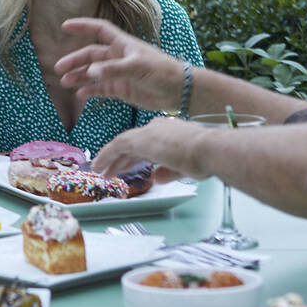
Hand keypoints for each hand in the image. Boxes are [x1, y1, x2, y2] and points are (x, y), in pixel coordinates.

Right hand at [56, 17, 185, 110]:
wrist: (177, 91)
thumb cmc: (162, 71)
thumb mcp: (137, 67)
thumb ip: (113, 70)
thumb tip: (90, 72)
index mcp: (122, 45)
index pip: (99, 30)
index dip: (83, 26)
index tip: (65, 26)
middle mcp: (118, 57)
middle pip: (91, 55)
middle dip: (75, 60)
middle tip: (59, 68)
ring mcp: (118, 73)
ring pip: (93, 73)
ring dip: (79, 76)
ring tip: (65, 82)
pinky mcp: (121, 89)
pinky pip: (100, 88)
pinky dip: (90, 91)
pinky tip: (80, 94)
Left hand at [91, 116, 209, 183]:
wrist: (208, 149)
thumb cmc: (205, 158)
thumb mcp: (185, 168)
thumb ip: (169, 172)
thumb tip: (157, 177)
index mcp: (171, 133)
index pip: (148, 145)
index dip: (135, 156)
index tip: (127, 166)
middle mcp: (159, 129)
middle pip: (134, 145)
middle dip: (121, 159)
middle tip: (110, 171)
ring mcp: (150, 132)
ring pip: (123, 145)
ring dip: (110, 158)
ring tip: (99, 170)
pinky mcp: (141, 139)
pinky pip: (117, 146)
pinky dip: (106, 155)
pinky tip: (98, 165)